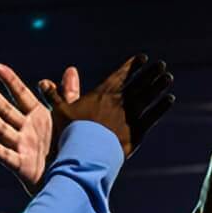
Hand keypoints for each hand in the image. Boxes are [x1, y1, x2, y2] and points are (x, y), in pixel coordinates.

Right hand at [0, 63, 60, 192]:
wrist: (72, 179)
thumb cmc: (68, 148)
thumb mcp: (69, 118)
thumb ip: (68, 95)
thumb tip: (71, 69)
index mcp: (37, 116)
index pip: (20, 94)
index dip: (9, 80)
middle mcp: (26, 129)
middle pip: (6, 110)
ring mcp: (22, 147)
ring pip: (2, 130)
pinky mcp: (22, 166)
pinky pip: (7, 157)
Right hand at [39, 54, 173, 157]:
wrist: (86, 154)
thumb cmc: (71, 134)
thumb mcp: (61, 112)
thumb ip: (55, 96)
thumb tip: (42, 82)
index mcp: (102, 95)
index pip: (120, 75)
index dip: (132, 66)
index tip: (142, 58)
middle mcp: (119, 102)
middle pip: (138, 83)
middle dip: (150, 73)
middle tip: (161, 65)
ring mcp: (130, 117)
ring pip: (148, 97)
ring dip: (158, 86)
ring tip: (168, 77)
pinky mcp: (137, 132)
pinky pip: (152, 116)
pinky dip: (161, 107)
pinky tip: (170, 99)